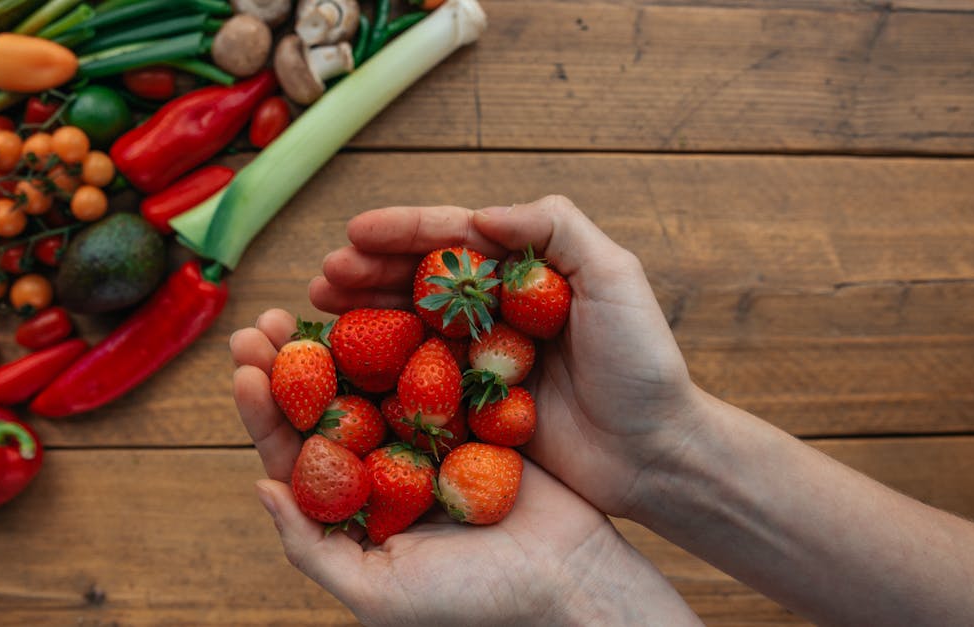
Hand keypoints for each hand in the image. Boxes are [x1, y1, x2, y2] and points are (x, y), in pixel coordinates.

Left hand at [230, 309, 697, 625]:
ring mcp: (427, 439)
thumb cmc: (471, 604)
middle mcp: (383, 469)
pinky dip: (407, 339)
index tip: (243, 367)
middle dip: (289, 362)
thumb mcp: (378, 592)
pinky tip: (384, 305)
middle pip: (325, 406)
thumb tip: (259, 487)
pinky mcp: (471, 417)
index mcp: (353, 509)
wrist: (569, 585)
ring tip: (312, 299)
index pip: (294, 454)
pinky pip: (432, 372)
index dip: (263, 411)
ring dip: (340, 340)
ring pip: (372, 379)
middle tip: (263, 320)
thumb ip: (312, 546)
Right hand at [310, 195, 702, 516]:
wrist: (656, 453)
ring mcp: (479, 360)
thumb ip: (556, 229)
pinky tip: (343, 365)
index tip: (354, 232)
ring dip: (361, 314)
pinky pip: (415, 382)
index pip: (453, 239)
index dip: (402, 232)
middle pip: (417, 280)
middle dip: (366, 272)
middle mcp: (493, 311)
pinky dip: (376, 370)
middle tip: (322, 276)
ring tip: (317, 307)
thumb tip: (480, 215)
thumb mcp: (614, 278)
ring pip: (407, 327)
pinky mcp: (471, 409)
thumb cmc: (643, 363)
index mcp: (523, 273)